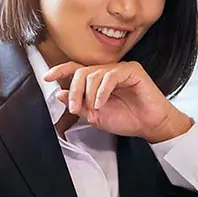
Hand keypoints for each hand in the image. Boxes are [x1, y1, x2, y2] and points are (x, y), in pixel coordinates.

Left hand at [43, 61, 193, 142]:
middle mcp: (108, 72)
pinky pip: (110, 76)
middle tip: (76, 108)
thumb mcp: (96, 116)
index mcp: (99, 80)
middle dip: (75, 91)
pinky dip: (102, 91)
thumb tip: (61, 94)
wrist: (150, 126)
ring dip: (89, 94)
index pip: (77, 70)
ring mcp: (120, 69)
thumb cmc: (128, 120)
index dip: (61, 71)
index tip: (47, 77)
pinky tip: (101, 103)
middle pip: (82, 72)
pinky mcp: (132, 70)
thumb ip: (80, 105)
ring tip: (94, 109)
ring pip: (94, 74)